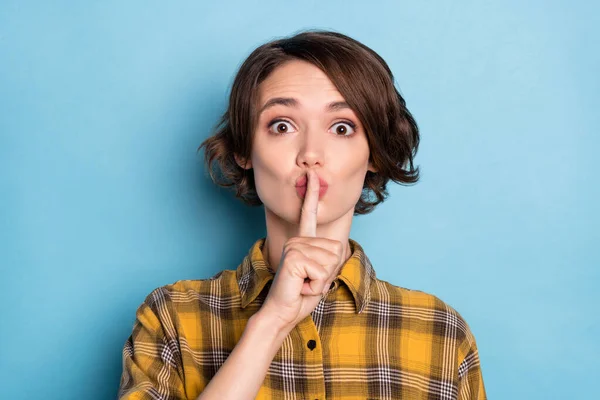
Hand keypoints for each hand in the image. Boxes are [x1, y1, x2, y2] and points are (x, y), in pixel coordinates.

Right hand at [258, 169, 344, 330]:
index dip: (312, 195)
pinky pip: (321, 271)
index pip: (308, 214)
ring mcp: (294, 247)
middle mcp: (297, 240)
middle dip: (328, 273)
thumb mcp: (320, 276)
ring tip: (303, 284)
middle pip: (336, 250)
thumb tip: (334, 248)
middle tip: (308, 281)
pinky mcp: (294, 258)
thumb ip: (327, 260)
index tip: (312, 174)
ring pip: (330, 261)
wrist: (282, 313)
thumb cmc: (300, 296)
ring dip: (321, 280)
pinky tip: (300, 286)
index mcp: (303, 241)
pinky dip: (315, 286)